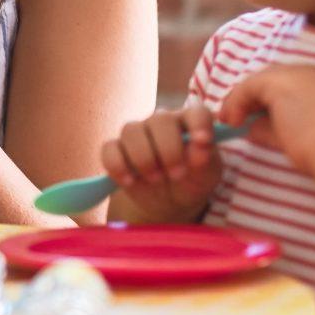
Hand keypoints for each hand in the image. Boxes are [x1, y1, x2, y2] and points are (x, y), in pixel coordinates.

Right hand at [102, 102, 226, 224]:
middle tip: (177, 174)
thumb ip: (205, 160)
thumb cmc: (191, 181)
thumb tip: (200, 148)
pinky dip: (117, 166)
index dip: (199, 124)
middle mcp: (162, 122)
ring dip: (143, 158)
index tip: (203, 142)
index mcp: (190, 122)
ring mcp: (137, 133)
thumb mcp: (206, 176)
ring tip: (155, 179)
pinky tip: (129, 182)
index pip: (196, 112)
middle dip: (168, 149)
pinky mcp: (116, 150)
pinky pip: (109, 148)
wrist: (169, 201)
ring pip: (131, 130)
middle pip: (160, 119)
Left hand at [217, 64, 314, 172]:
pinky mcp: (278, 82)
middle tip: (238, 118)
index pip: (291, 86)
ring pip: (259, 81)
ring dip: (241, 100)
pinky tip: (232, 122)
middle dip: (254, 97)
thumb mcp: (300, 136)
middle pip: (274, 79)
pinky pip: (247, 87)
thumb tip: (248, 127)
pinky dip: (236, 103)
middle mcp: (312, 73)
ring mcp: (296, 74)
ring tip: (230, 122)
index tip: (256, 118)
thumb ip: (274, 128)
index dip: (270, 101)